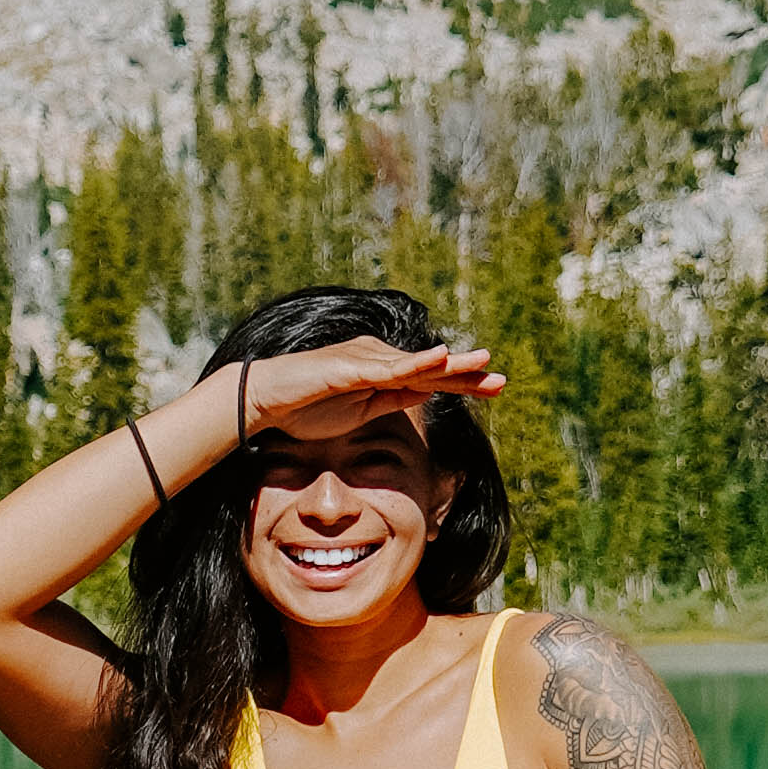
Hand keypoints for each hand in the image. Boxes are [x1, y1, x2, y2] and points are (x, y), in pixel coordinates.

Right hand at [241, 336, 503, 443]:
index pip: (430, 378)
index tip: (495, 388)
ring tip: (482, 362)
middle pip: (431, 367)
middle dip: (468, 373)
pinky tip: (439, 359)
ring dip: (450, 365)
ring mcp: (365, 359)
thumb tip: (427, 391)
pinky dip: (415, 363)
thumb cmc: (308, 408)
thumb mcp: (363, 410)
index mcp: (383, 371)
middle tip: (501, 379)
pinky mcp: (351, 366)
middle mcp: (379, 358)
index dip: (464, 383)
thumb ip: (394, 398)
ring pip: (416, 364)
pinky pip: (388, 367)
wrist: (266, 402)